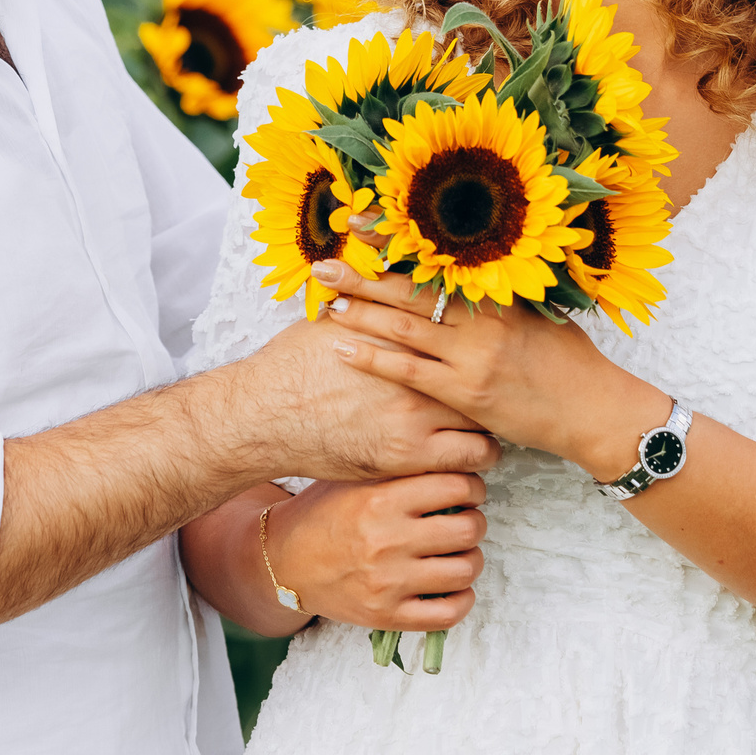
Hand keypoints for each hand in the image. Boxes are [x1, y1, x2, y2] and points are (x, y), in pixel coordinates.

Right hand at [211, 315, 501, 482]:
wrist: (263, 415)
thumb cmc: (291, 369)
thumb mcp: (332, 324)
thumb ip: (365, 311)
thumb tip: (374, 290)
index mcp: (403, 339)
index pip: (464, 339)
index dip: (478, 351)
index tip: (481, 361)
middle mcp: (416, 377)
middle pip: (480, 383)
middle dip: (489, 394)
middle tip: (493, 400)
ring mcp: (415, 419)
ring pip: (482, 427)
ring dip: (487, 433)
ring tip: (485, 436)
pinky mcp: (406, 458)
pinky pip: (466, 463)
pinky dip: (474, 464)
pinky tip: (469, 464)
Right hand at [271, 474, 487, 630]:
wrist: (283, 561)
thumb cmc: (322, 513)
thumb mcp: (353, 477)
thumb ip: (400, 468)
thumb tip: (455, 460)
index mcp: (379, 500)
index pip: (457, 486)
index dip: (473, 486)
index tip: (468, 490)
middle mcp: (385, 541)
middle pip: (468, 529)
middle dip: (474, 522)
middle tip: (465, 519)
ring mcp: (387, 583)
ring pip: (465, 570)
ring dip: (471, 559)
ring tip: (459, 551)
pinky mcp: (386, 616)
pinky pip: (448, 613)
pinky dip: (462, 599)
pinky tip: (453, 586)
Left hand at [314, 260, 662, 475]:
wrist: (594, 410)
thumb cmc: (571, 361)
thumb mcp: (540, 314)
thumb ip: (502, 295)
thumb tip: (472, 270)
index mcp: (498, 293)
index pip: (435, 259)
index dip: (394, 242)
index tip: (360, 224)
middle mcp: (480, 319)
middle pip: (409, 290)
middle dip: (363, 275)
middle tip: (324, 262)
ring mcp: (471, 356)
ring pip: (402, 328)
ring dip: (360, 312)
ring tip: (326, 299)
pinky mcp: (465, 393)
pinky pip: (409, 372)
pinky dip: (372, 358)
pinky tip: (342, 349)